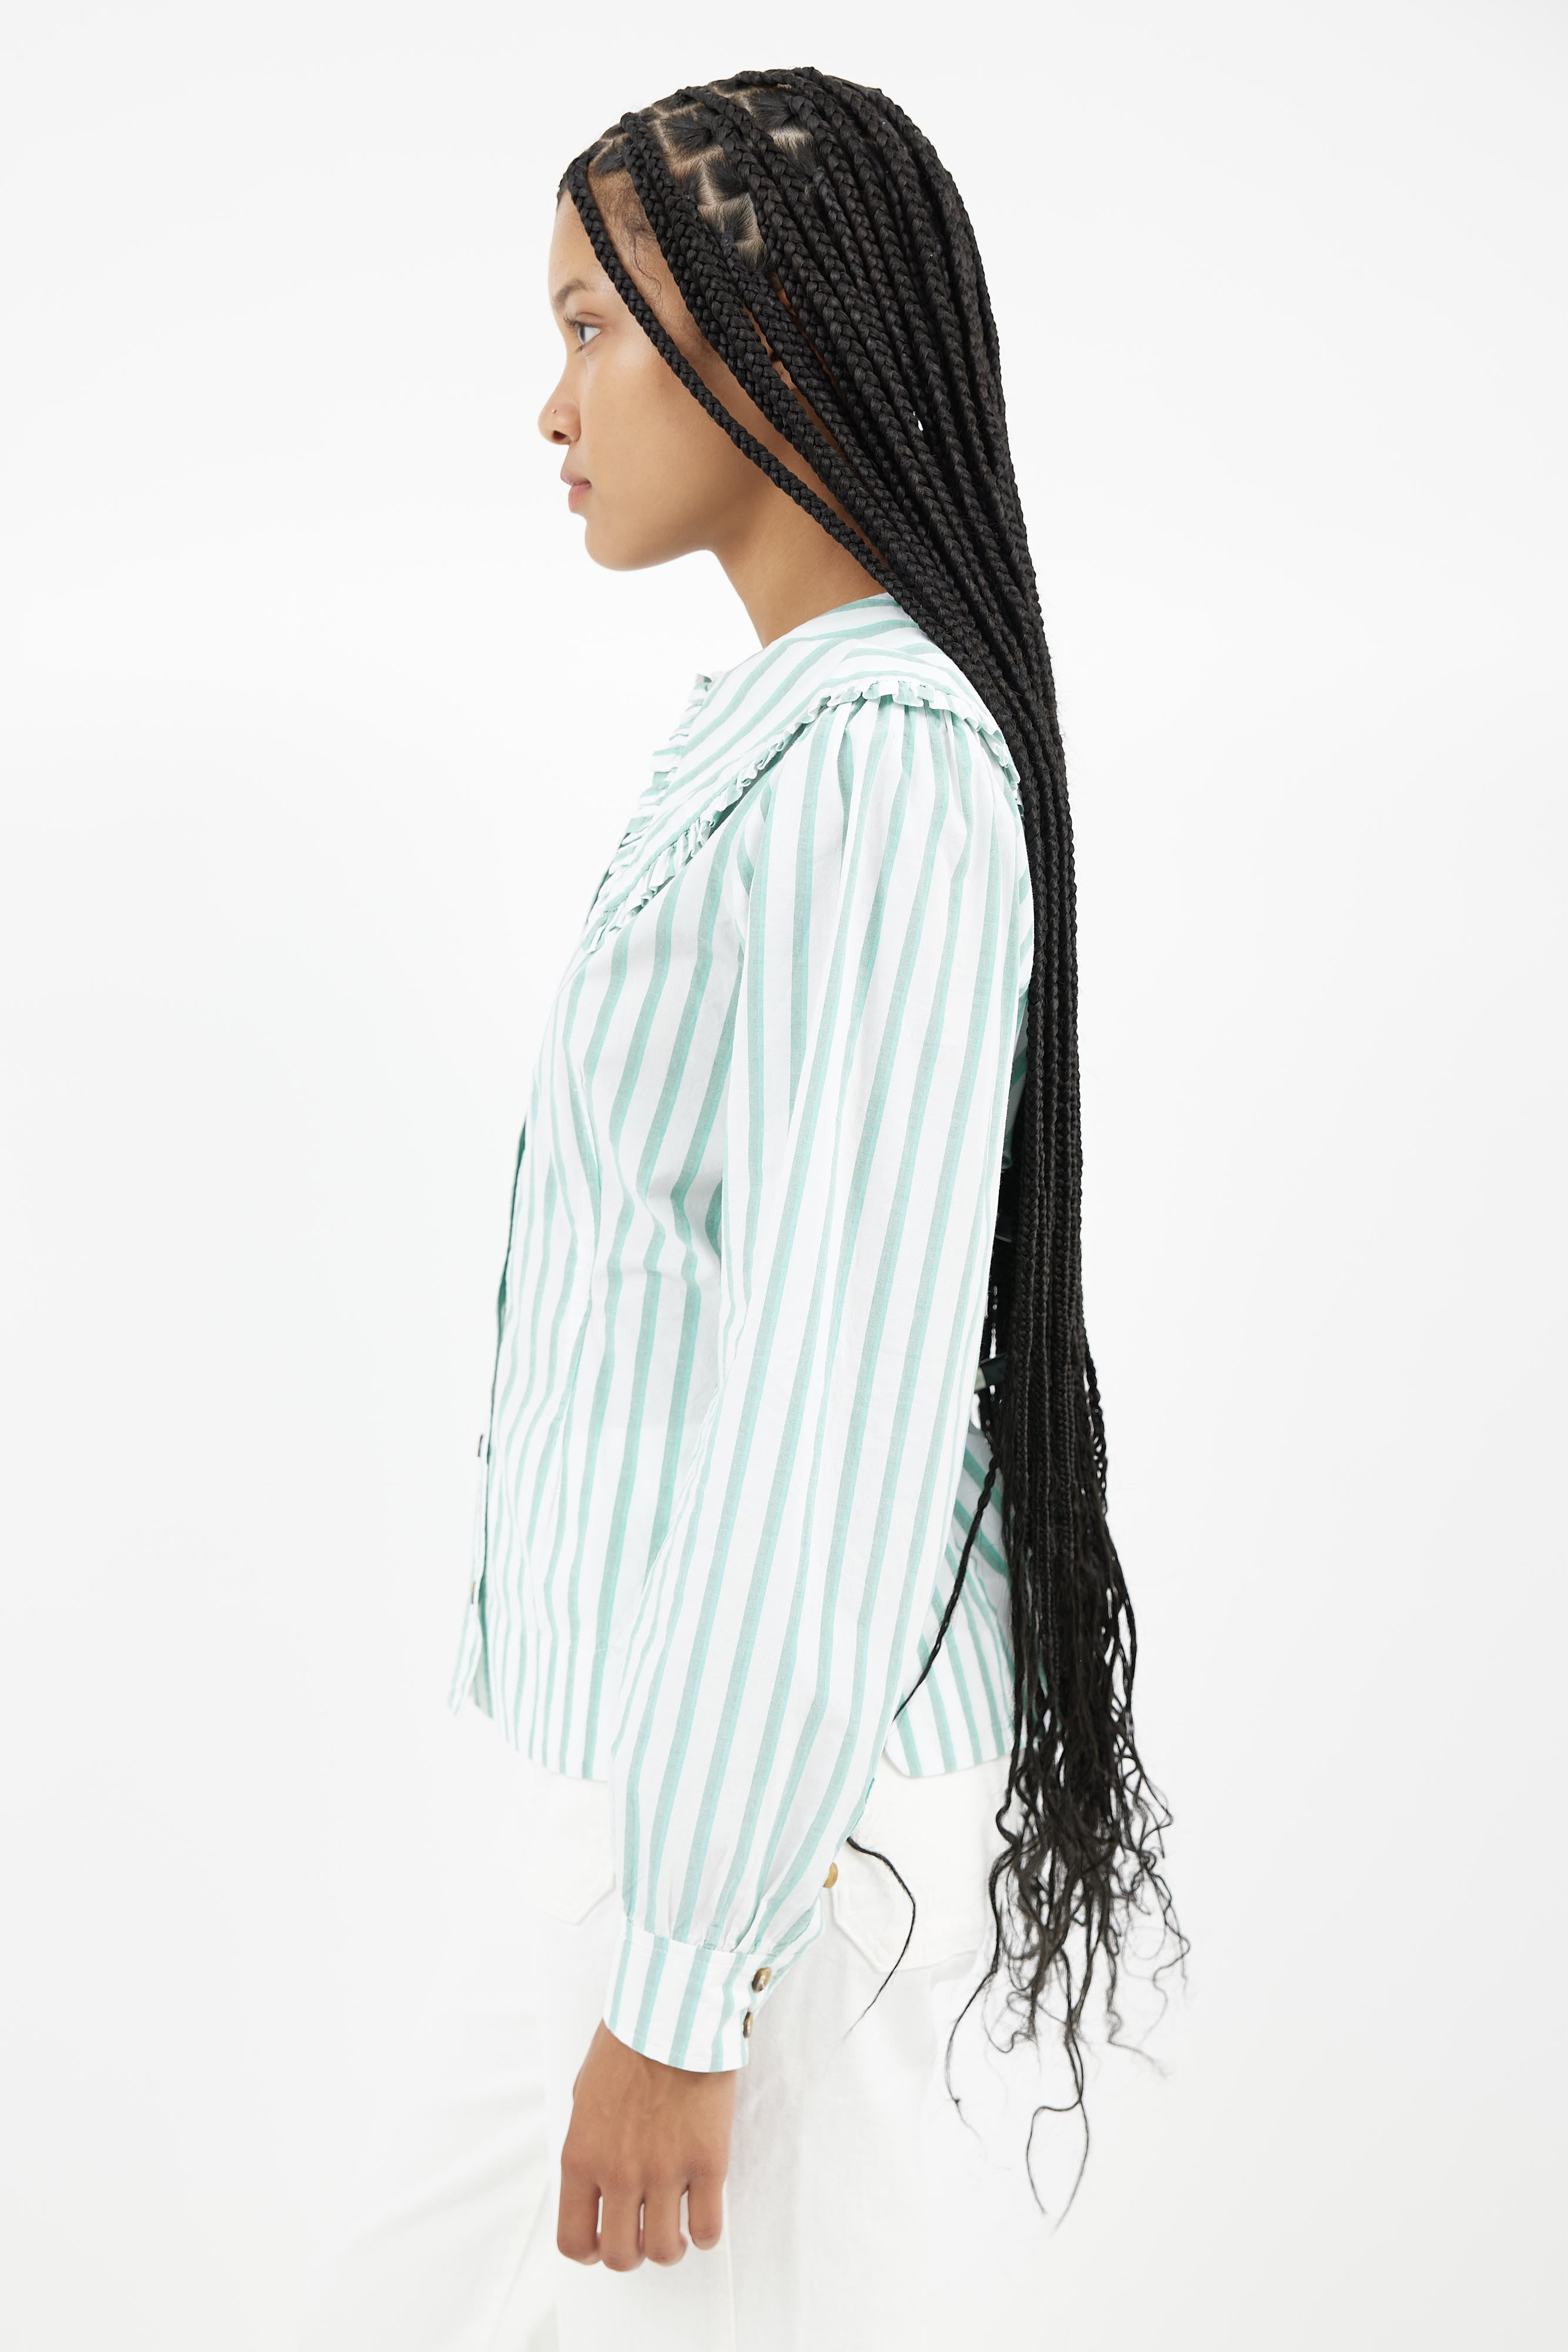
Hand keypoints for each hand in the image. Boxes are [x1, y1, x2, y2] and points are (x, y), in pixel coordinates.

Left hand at [557, 2018, 736, 2270]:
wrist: (674, 2010)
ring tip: (676, 2226)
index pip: (573, 2239)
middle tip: (644, 2232)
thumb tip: (598, 2178)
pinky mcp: (708, 2162)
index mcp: (581, 2156)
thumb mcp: (586, 2093)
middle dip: (633, 2252)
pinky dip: (705, 2233)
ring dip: (670, 2246)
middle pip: (620, 2256)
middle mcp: (619, 2173)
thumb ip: (589, 2141)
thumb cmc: (629, 2041)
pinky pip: (707, 2228)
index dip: (590, 2251)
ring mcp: (665, 2170)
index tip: (603, 2243)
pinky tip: (702, 2215)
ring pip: (664, 2250)